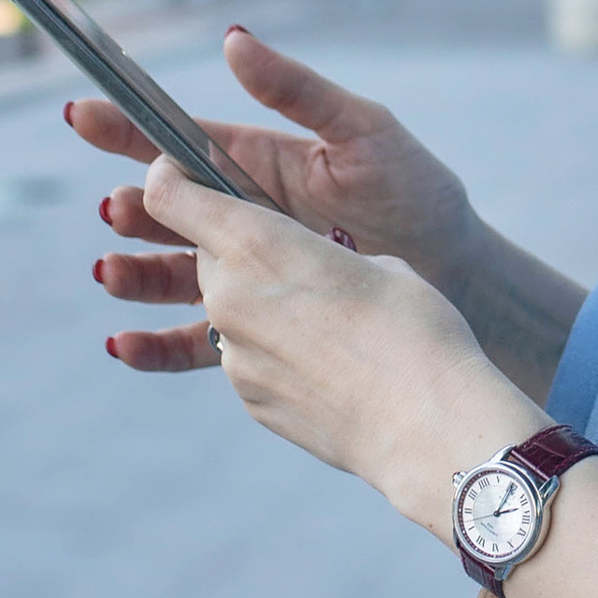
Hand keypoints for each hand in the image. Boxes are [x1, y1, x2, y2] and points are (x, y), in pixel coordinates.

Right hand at [69, 26, 474, 313]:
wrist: (461, 276)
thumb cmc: (415, 192)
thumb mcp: (362, 130)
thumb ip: (296, 90)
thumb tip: (233, 40)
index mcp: (256, 162)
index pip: (179, 141)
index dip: (127, 129)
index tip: (80, 115)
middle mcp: (243, 217)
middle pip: (164, 211)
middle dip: (132, 208)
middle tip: (116, 209)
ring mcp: (248, 272)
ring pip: (170, 273)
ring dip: (134, 272)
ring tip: (112, 272)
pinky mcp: (260, 325)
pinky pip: (194, 339)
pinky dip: (155, 344)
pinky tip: (125, 343)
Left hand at [121, 163, 534, 521]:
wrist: (428, 425)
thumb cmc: (415, 330)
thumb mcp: (376, 262)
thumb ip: (322, 256)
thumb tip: (312, 272)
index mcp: (256, 243)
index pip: (169, 195)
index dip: (170, 176)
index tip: (183, 173)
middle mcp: (228, 297)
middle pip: (205, 254)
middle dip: (237, 248)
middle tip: (295, 255)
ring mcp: (234, 356)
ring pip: (228, 307)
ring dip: (260, 302)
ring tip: (327, 318)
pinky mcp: (249, 399)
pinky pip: (250, 356)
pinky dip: (277, 349)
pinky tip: (330, 360)